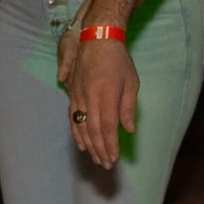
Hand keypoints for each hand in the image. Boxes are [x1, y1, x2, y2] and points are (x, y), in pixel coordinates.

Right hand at [60, 36, 138, 169]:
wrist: (98, 39)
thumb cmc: (118, 60)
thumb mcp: (131, 83)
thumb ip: (128, 107)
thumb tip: (128, 129)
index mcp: (106, 95)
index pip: (108, 127)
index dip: (110, 145)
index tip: (114, 158)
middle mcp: (90, 98)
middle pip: (94, 131)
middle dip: (100, 150)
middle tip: (106, 164)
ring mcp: (79, 96)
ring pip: (82, 126)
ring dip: (89, 145)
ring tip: (95, 158)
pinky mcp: (73, 93)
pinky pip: (73, 117)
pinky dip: (77, 133)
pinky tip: (81, 143)